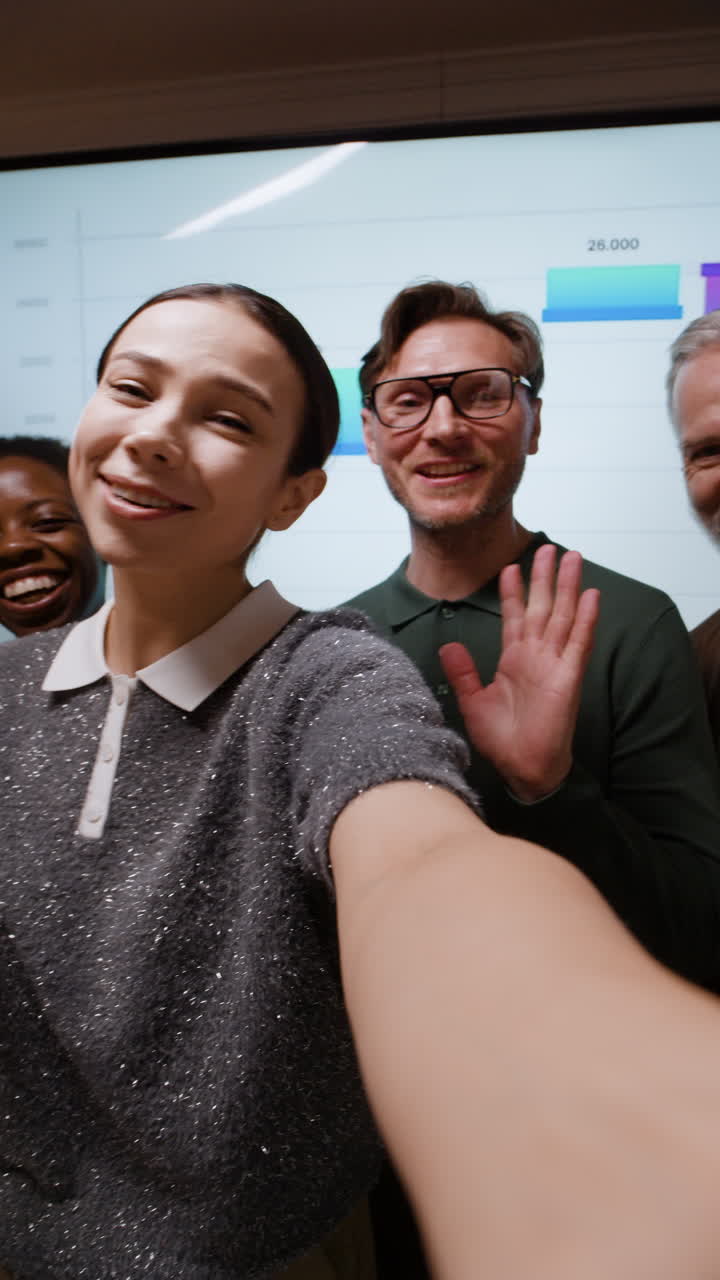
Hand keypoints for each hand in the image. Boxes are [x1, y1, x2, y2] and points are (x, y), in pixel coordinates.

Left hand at [439, 544, 599, 801]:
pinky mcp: (569, 677)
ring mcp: (554, 665)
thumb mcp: (473, 701)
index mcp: (514, 661)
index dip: (514, 592)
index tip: (511, 567)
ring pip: (563, 616)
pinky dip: (586, 619)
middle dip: (545, 578)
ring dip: (568, 587)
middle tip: (549, 548)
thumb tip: (447, 644)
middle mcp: (536, 657)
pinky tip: (591, 595)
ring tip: (571, 557)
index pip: (514, 617)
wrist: (522, 769)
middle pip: (542, 607)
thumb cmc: (502, 741)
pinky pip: (579, 643)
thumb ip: (463, 672)